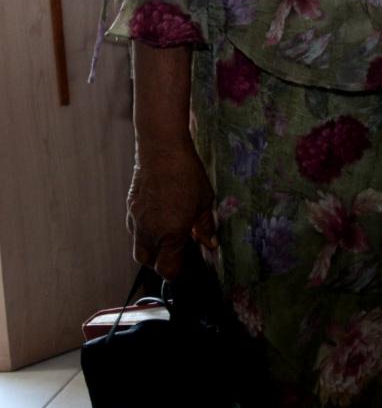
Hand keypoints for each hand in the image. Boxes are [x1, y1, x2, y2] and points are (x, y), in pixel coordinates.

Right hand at [126, 142, 216, 279]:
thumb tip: (210, 244)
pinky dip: (145, 232)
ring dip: (153, 248)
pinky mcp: (130, 210)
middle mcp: (149, 233)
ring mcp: (136, 222)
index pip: (168, 269)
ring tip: (169, 235)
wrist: (161, 151)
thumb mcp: (205, 201)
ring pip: (139, 248)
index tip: (188, 267)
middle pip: (150, 263)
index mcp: (170, 234)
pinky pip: (135, 231)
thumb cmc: (187, 174)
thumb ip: (205, 226)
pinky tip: (158, 219)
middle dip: (163, 262)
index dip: (178, 272)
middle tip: (179, 252)